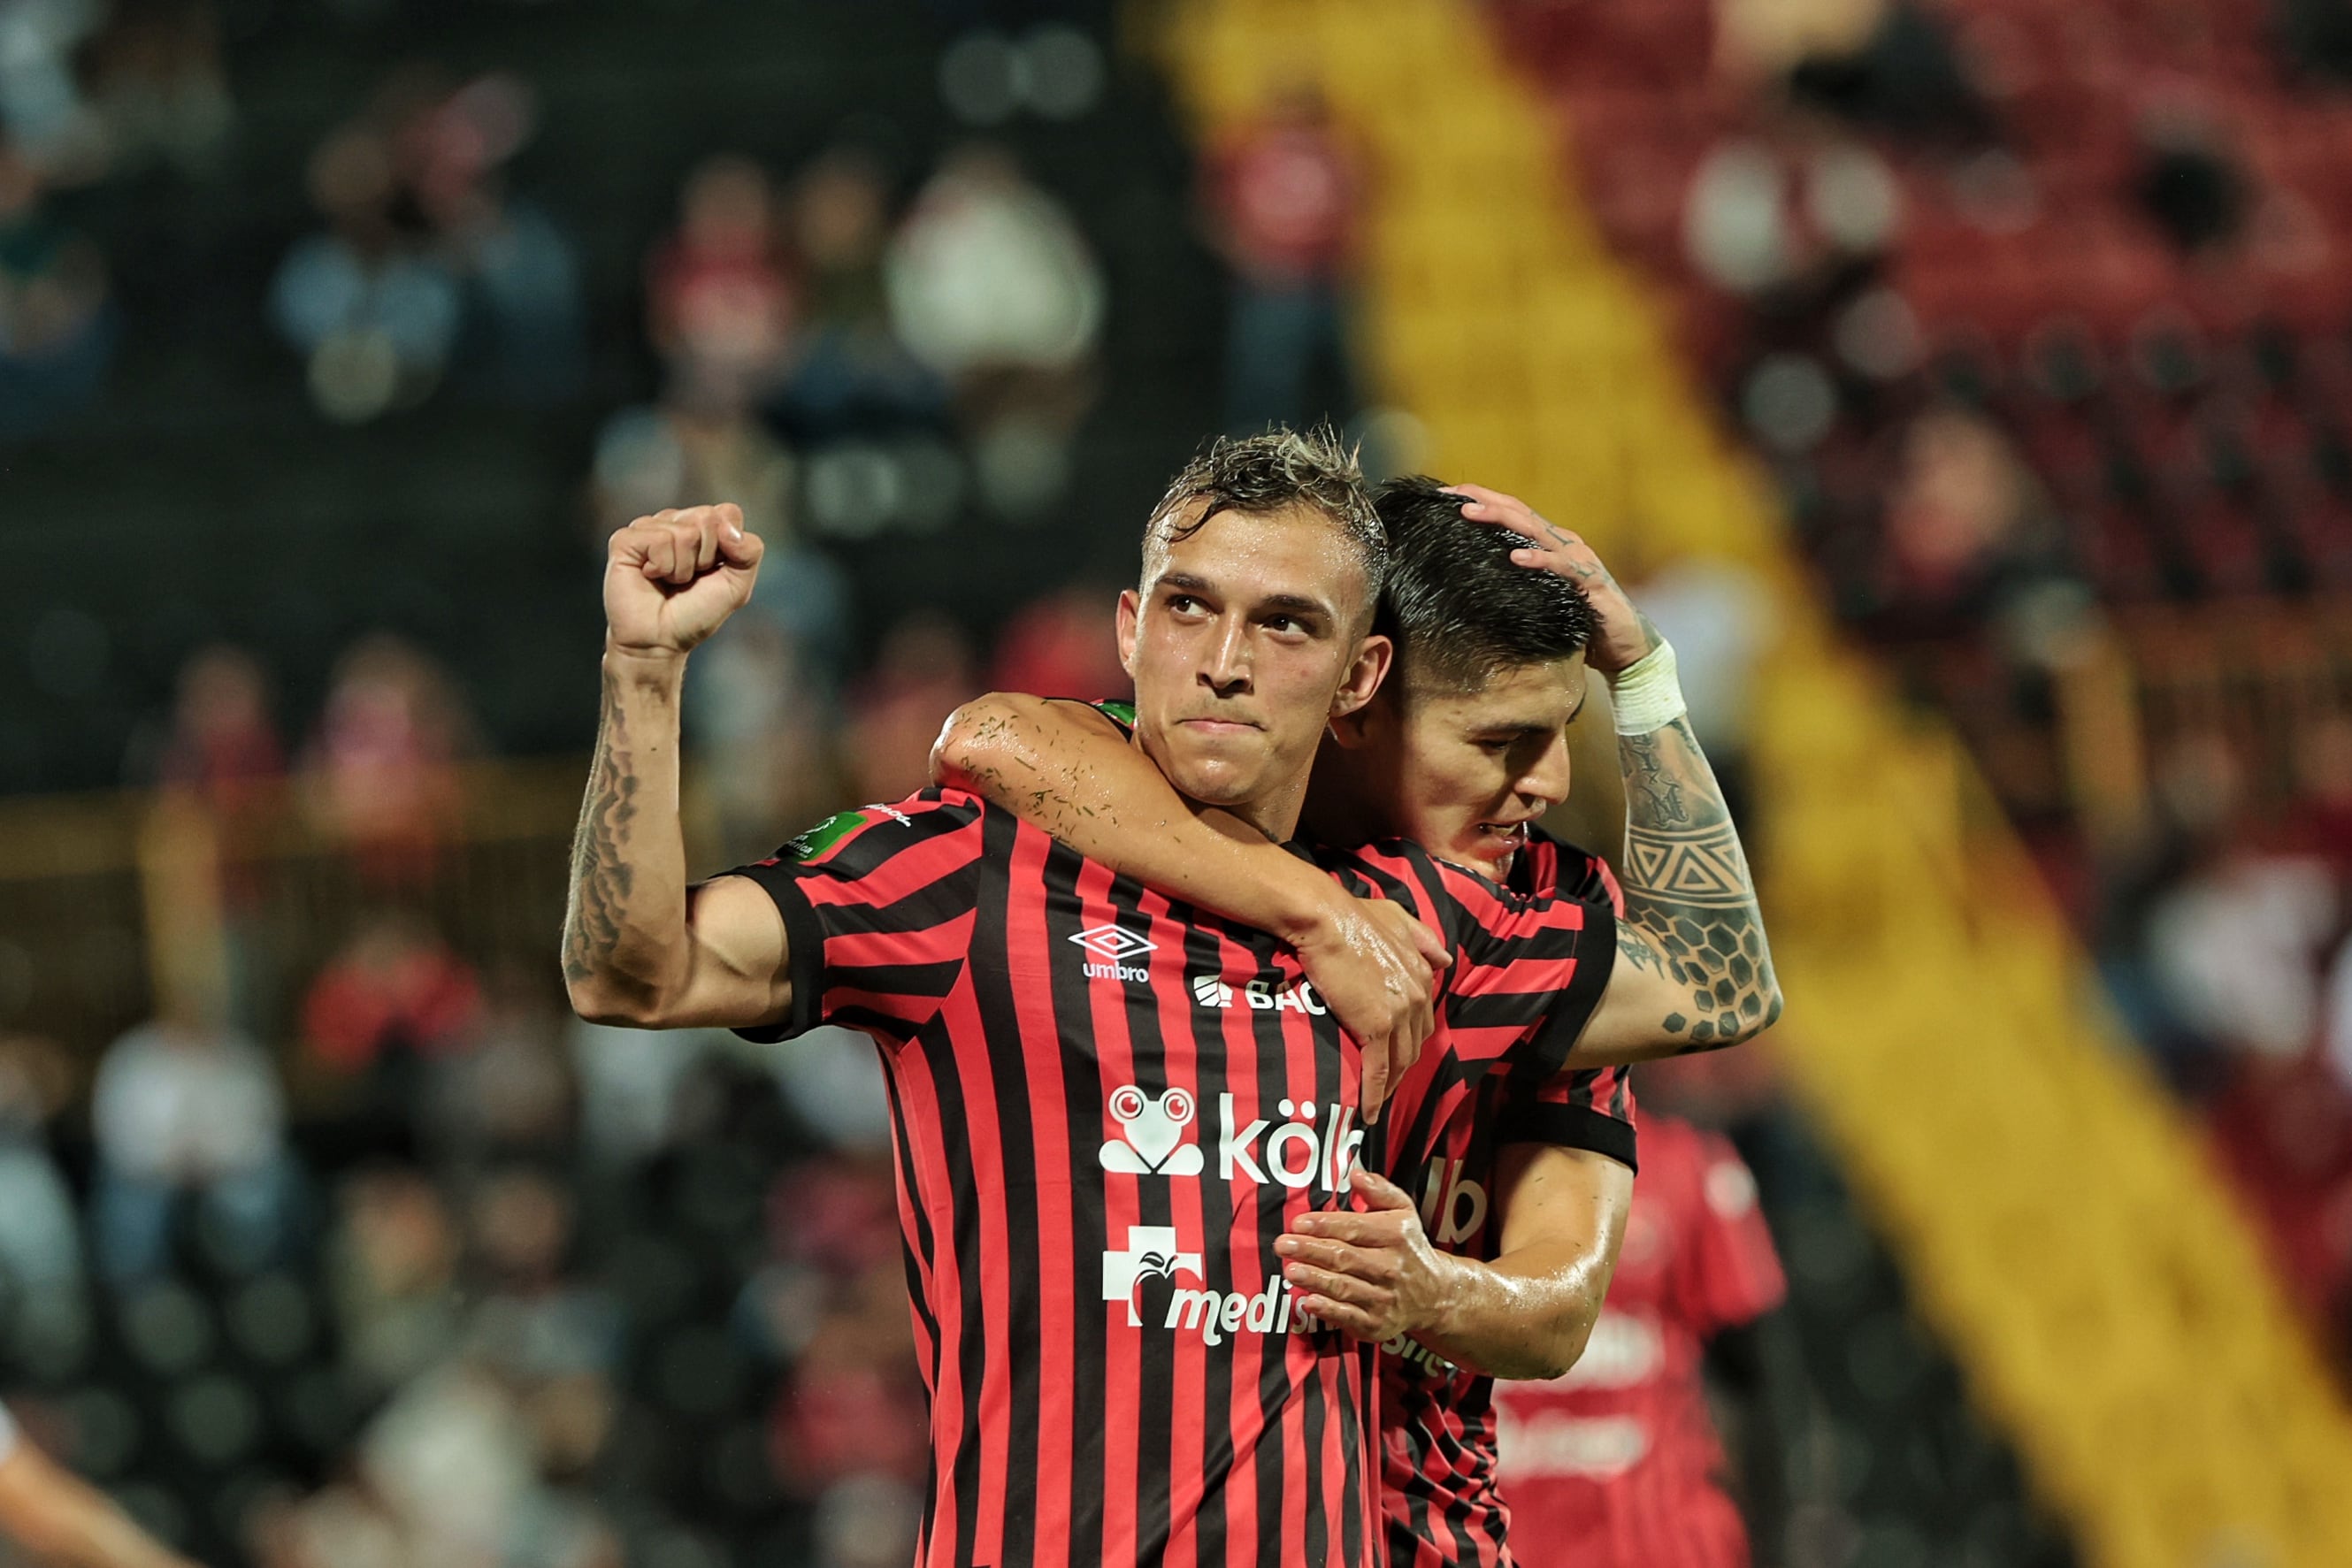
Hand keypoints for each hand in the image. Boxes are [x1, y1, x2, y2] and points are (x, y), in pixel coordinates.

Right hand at [604, 504, 764, 658]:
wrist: (661, 640)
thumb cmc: (695, 613)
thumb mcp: (737, 585)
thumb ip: (750, 551)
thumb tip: (728, 527)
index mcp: (703, 528)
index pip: (728, 512)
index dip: (728, 545)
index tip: (712, 571)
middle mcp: (675, 522)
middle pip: (707, 518)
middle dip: (705, 557)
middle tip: (688, 579)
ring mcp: (649, 528)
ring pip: (684, 531)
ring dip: (682, 568)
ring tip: (669, 581)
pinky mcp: (625, 539)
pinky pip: (659, 539)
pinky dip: (662, 566)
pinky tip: (650, 576)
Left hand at [1276, 1167, 1457, 1343]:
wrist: (1435, 1295)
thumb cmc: (1409, 1247)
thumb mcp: (1403, 1212)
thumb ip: (1380, 1191)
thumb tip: (1356, 1174)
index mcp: (1396, 1236)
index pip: (1355, 1228)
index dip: (1325, 1225)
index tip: (1299, 1222)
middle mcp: (1391, 1267)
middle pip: (1345, 1257)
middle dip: (1311, 1250)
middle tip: (1283, 1245)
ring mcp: (1384, 1298)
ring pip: (1344, 1287)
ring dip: (1315, 1279)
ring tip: (1291, 1270)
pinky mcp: (1377, 1324)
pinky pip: (1349, 1316)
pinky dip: (1328, 1310)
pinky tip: (1308, 1301)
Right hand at [1294, 892, 1448, 1125]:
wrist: (1326, 920)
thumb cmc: (1354, 915)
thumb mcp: (1398, 917)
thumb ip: (1424, 938)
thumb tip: (1444, 960)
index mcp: (1422, 974)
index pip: (1423, 1019)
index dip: (1411, 1040)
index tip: (1397, 1053)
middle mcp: (1417, 996)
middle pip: (1414, 1045)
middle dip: (1402, 1067)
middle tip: (1386, 1083)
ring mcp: (1399, 1013)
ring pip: (1399, 1062)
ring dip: (1390, 1086)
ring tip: (1376, 1100)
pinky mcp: (1376, 1027)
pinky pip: (1378, 1070)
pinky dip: (1374, 1094)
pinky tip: (1368, 1112)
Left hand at [1444, 484, 1657, 676]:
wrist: (1625, 647)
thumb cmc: (1580, 623)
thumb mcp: (1541, 598)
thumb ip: (1517, 585)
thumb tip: (1473, 585)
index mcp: (1550, 544)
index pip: (1512, 514)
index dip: (1482, 501)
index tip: (1445, 496)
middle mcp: (1564, 544)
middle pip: (1519, 514)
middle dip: (1484, 501)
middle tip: (1452, 496)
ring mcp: (1579, 560)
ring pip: (1535, 531)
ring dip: (1501, 520)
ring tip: (1471, 513)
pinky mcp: (1591, 582)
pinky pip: (1562, 568)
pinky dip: (1539, 560)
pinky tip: (1516, 558)